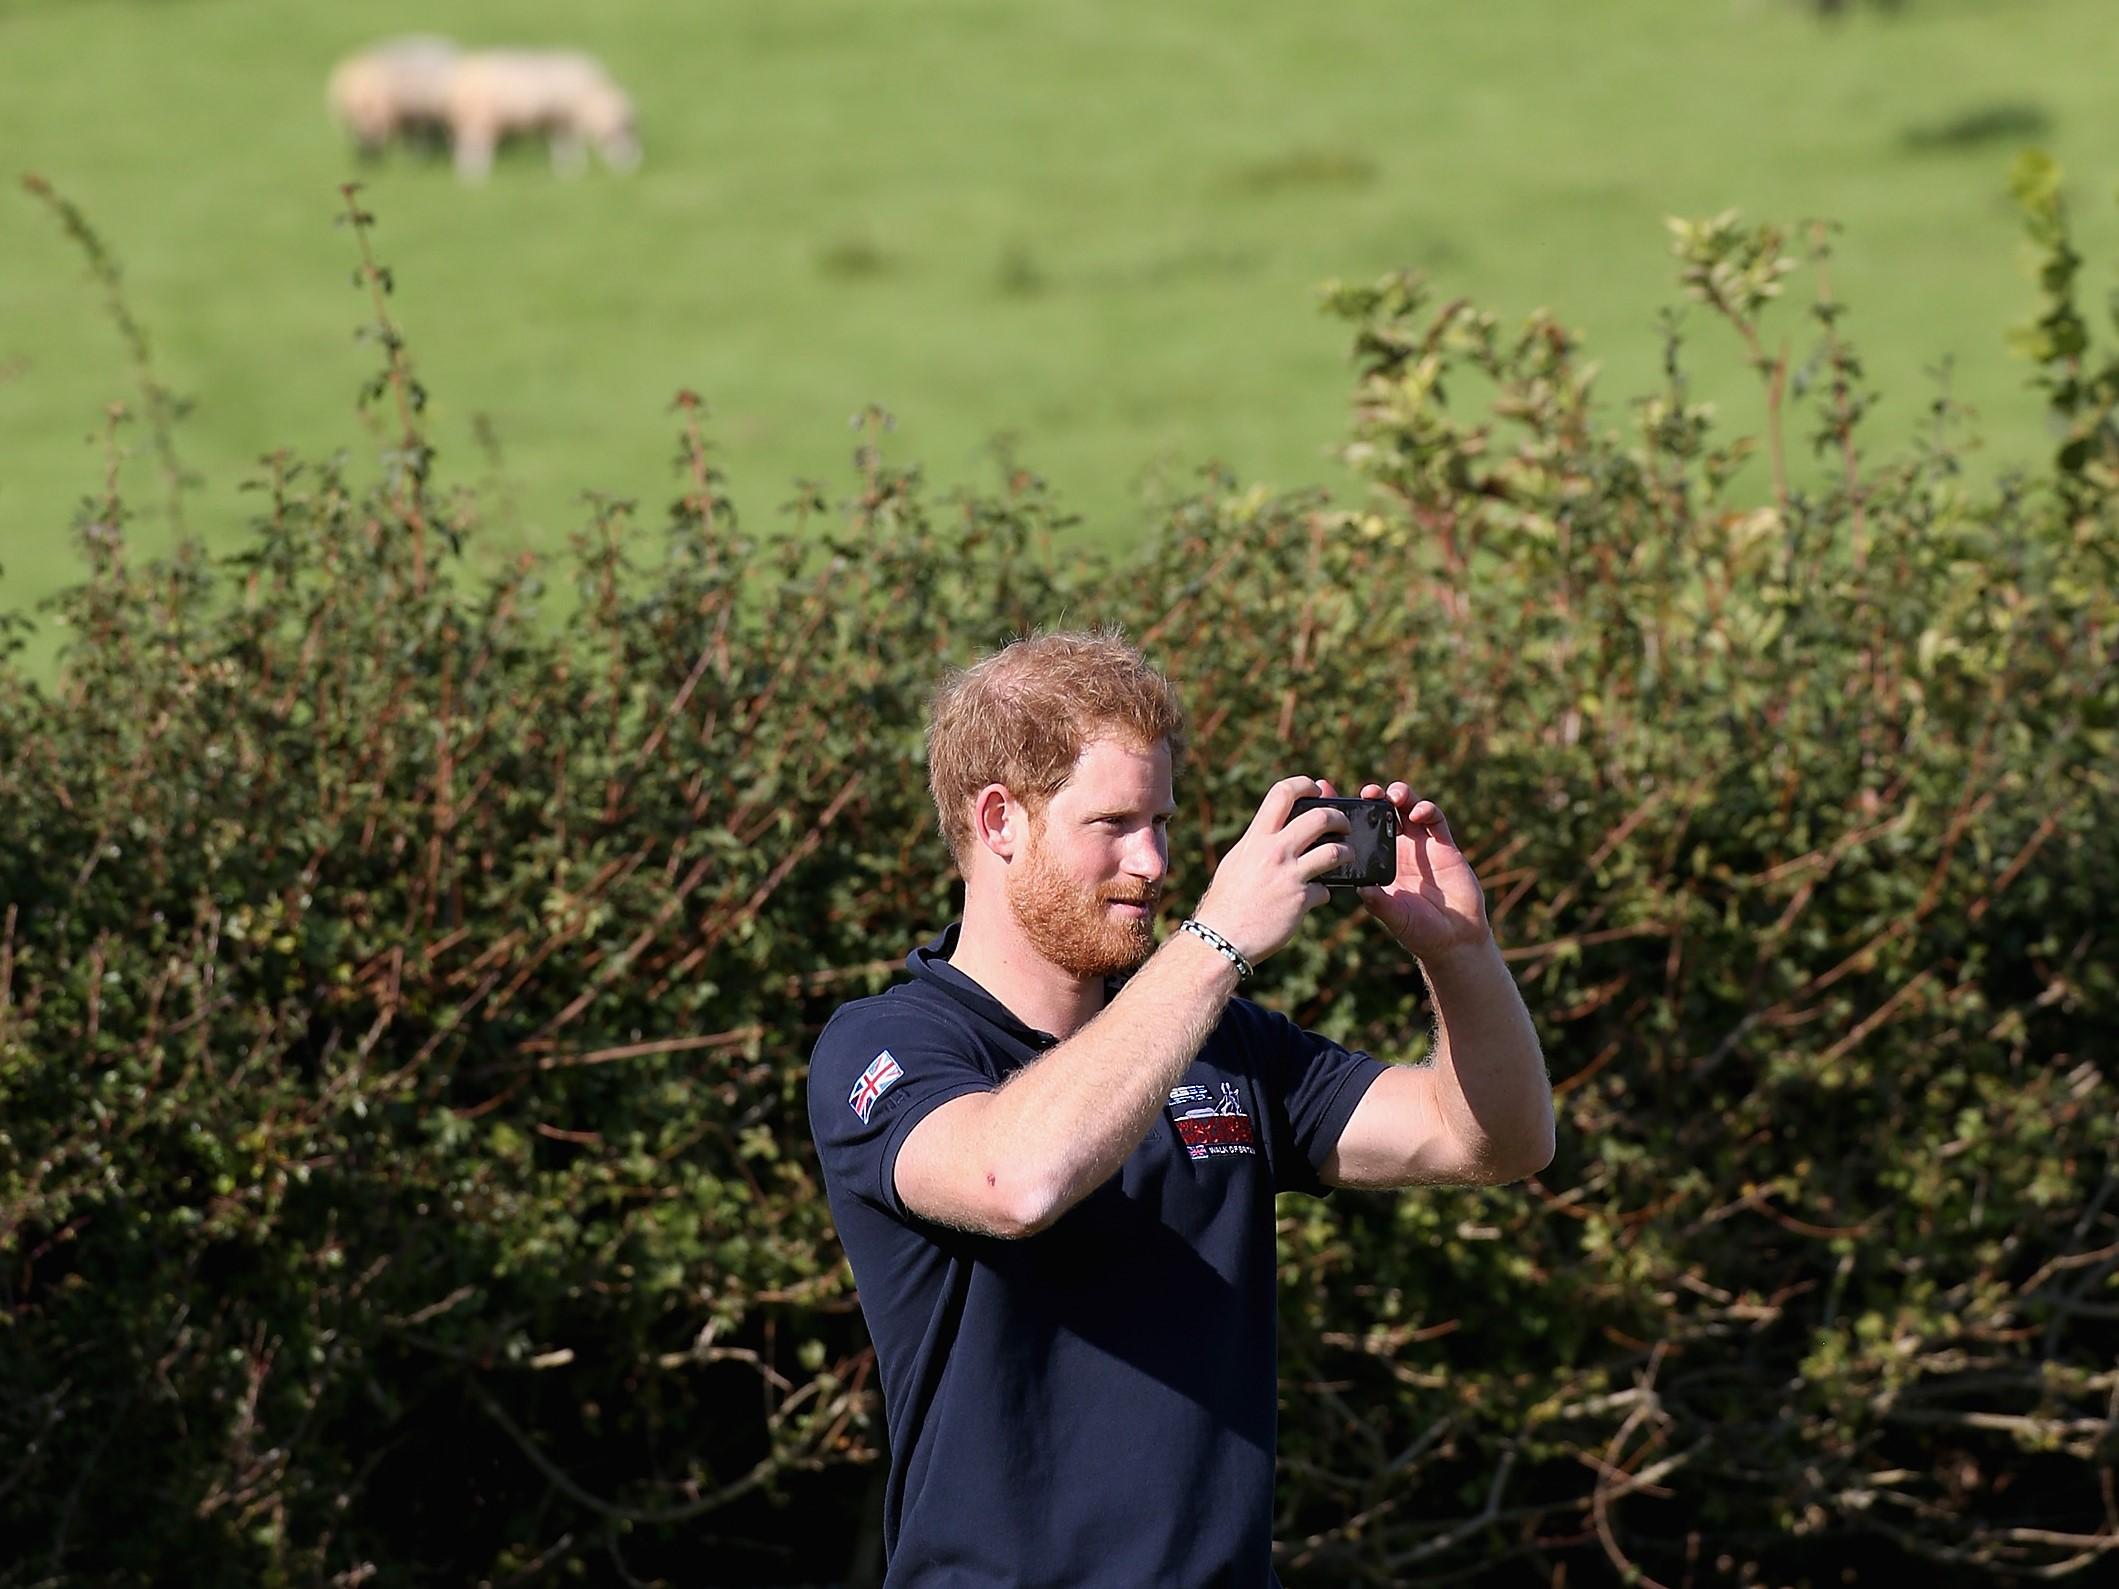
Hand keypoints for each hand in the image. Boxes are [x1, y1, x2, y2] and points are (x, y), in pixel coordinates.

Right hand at [1191, 776, 1350, 965]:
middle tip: (1343, 825)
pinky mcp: (1301, 901)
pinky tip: (1317, 897)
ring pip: (1335, 852)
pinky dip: (1325, 893)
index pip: (1282, 793)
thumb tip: (1275, 833)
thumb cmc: (1225, 901)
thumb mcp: (1236, 862)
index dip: (1304, 785)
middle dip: (1339, 818)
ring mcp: (1290, 876)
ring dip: (1347, 853)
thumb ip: (1257, 844)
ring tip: (1347, 857)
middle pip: (1320, 817)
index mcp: (1256, 838)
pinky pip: (1327, 891)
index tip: (1316, 789)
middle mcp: (1274, 851)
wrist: (1222, 938)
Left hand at [1332, 779, 1489, 961]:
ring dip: (1400, 795)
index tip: (1331, 795)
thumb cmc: (1419, 930)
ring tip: (1393, 796)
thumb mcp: (1395, 917)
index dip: (1345, 812)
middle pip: (1383, 812)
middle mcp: (1397, 849)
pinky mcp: (1444, 846)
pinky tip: (1417, 813)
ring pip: (1408, 808)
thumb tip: (1361, 888)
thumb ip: (1379, 903)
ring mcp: (1421, 845)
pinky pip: (1435, 820)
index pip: (1359, 831)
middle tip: (1367, 793)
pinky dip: (1426, 810)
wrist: (1454, 939)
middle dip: (1374, 797)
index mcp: (1379, 863)